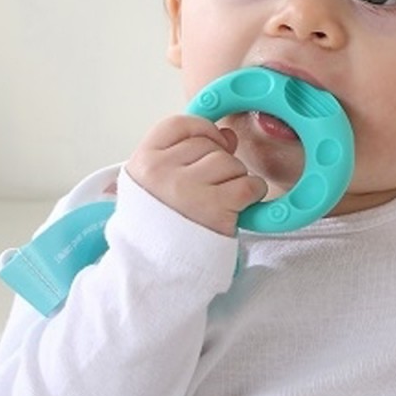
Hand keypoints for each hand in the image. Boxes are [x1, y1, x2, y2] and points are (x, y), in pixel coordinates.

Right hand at [126, 115, 267, 235]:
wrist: (158, 271)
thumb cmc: (163, 223)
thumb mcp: (158, 183)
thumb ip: (187, 152)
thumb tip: (228, 134)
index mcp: (143, 161)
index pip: (180, 124)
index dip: (202, 131)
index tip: (210, 146)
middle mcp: (161, 172)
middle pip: (210, 145)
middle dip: (219, 163)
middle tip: (208, 190)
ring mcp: (187, 190)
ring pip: (231, 162)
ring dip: (235, 179)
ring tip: (219, 200)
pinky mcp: (215, 209)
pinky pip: (249, 184)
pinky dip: (252, 193)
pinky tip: (239, 205)